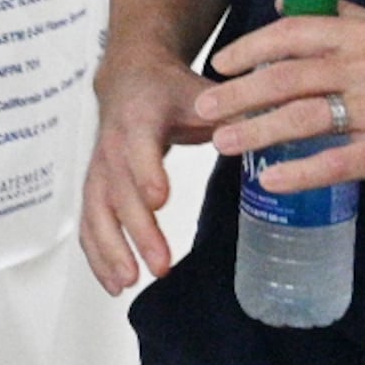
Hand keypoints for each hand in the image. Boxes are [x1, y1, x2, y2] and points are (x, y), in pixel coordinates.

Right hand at [82, 42, 210, 293]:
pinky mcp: (95, 188)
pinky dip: (97, 256)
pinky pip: (90, 224)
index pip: (138, 146)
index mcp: (140, 118)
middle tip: (160, 264)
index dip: (147, 172)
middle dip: (138, 230)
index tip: (160, 200)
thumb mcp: (201, 92)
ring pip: (97, 212)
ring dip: (111, 250)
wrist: (129, 80)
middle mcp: (112, 145)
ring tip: (129, 283)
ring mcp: (99, 169)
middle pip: (119, 191)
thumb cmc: (171, 91)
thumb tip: (274, 130)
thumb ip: (233, 114)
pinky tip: (116, 284)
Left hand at [195, 0, 364, 190]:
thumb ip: (339, 16)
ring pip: (305, 118)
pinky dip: (299, 170)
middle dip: (239, 95)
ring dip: (257, 131)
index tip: (218, 66)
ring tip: (224, 144)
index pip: (294, 35)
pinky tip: (271, 178)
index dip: (249, 49)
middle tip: (204, 110)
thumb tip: (284, 1)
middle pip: (289, 78)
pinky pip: (337, 160)